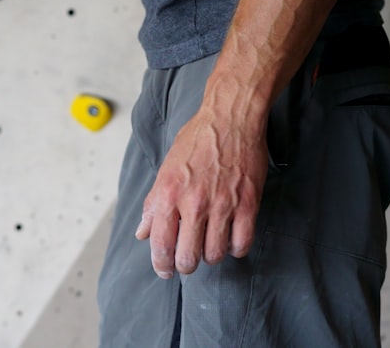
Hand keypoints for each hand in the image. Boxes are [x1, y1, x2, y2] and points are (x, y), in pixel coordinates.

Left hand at [135, 104, 267, 277]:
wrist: (231, 118)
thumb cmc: (197, 140)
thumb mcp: (166, 168)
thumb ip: (153, 203)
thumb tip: (142, 232)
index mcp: (168, 193)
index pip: (160, 244)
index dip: (161, 264)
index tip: (165, 270)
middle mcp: (193, 202)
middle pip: (187, 257)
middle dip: (186, 265)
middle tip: (188, 261)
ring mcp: (222, 204)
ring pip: (214, 254)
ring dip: (210, 256)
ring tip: (209, 246)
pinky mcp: (247, 203)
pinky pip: (241, 243)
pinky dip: (235, 248)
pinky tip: (231, 240)